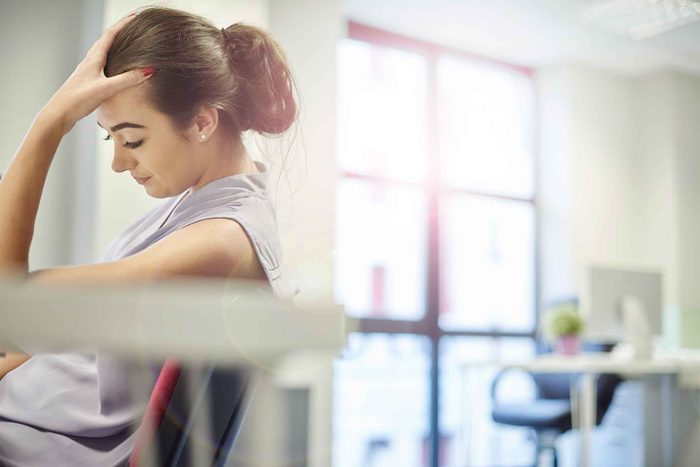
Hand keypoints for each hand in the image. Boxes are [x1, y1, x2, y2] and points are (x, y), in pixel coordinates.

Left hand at [42, 13, 152, 134]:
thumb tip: (148, 70)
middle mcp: (89, 61)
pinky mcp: (87, 81)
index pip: (110, 35)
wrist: (60, 113)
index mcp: (94, 58)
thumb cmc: (79, 99)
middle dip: (120, 32)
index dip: (123, 25)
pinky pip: (102, 64)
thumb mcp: (106, 88)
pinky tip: (115, 68)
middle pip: (106, 41)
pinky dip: (112, 60)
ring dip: (115, 45)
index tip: (135, 17)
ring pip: (103, 52)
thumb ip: (128, 79)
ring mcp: (87, 71)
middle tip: (133, 26)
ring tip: (126, 44)